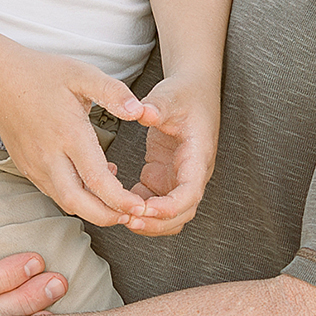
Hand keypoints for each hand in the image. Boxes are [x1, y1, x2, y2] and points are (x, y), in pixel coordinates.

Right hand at [0, 52, 150, 228]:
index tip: (139, 207)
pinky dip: (76, 197)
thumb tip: (140, 112)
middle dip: (107, 216)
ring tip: (118, 206)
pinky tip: (93, 185)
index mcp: (68, 134)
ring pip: (65, 201)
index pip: (96, 179)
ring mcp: (35, 165)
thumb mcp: (83, 74)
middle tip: (132, 216)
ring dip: (92, 210)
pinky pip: (54, 192)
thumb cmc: (43, 75)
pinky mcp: (28, 169)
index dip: (120, 199)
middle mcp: (49, 156)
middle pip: (78, 203)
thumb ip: (113, 92)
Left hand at [124, 76, 220, 235]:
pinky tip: (118, 203)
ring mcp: (177, 178)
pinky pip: (154, 204)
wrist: (191, 92)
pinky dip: (139, 211)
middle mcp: (191, 173)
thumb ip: (157, 106)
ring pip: (170, 215)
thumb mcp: (170, 96)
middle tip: (128, 220)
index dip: (170, 206)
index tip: (146, 209)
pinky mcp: (163, 177)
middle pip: (182, 213)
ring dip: (150, 223)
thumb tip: (141, 111)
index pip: (190, 192)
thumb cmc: (183, 94)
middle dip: (157, 222)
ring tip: (121, 218)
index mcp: (197, 156)